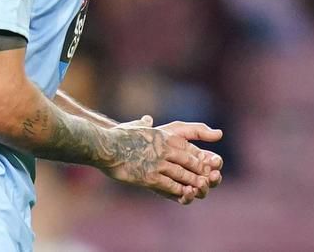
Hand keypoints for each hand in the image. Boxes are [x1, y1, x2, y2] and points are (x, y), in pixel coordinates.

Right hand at [101, 118, 222, 204]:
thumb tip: (147, 119)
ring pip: (182, 174)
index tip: (205, 164)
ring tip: (201, 188)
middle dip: (199, 171)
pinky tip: (184, 195)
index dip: (198, 157)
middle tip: (208, 178)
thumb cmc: (117, 137)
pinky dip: (179, 191)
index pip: (187, 147)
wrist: (105, 147)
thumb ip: (144, 124)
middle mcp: (164, 149)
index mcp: (163, 137)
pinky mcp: (150, 177)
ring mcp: (158, 163)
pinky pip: (169, 185)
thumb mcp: (134, 126)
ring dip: (192, 182)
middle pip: (189, 161)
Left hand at [155, 121, 223, 199]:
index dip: (217, 163)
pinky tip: (187, 190)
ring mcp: (185, 184)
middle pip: (212, 179)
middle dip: (214, 178)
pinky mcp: (173, 194)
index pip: (214, 162)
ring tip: (200, 183)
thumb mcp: (178, 130)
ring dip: (204, 188)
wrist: (136, 149)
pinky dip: (189, 196)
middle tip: (212, 175)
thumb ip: (198, 131)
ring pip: (201, 191)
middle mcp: (195, 173)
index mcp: (200, 158)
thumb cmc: (159, 137)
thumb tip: (220, 134)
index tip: (215, 161)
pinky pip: (185, 199)